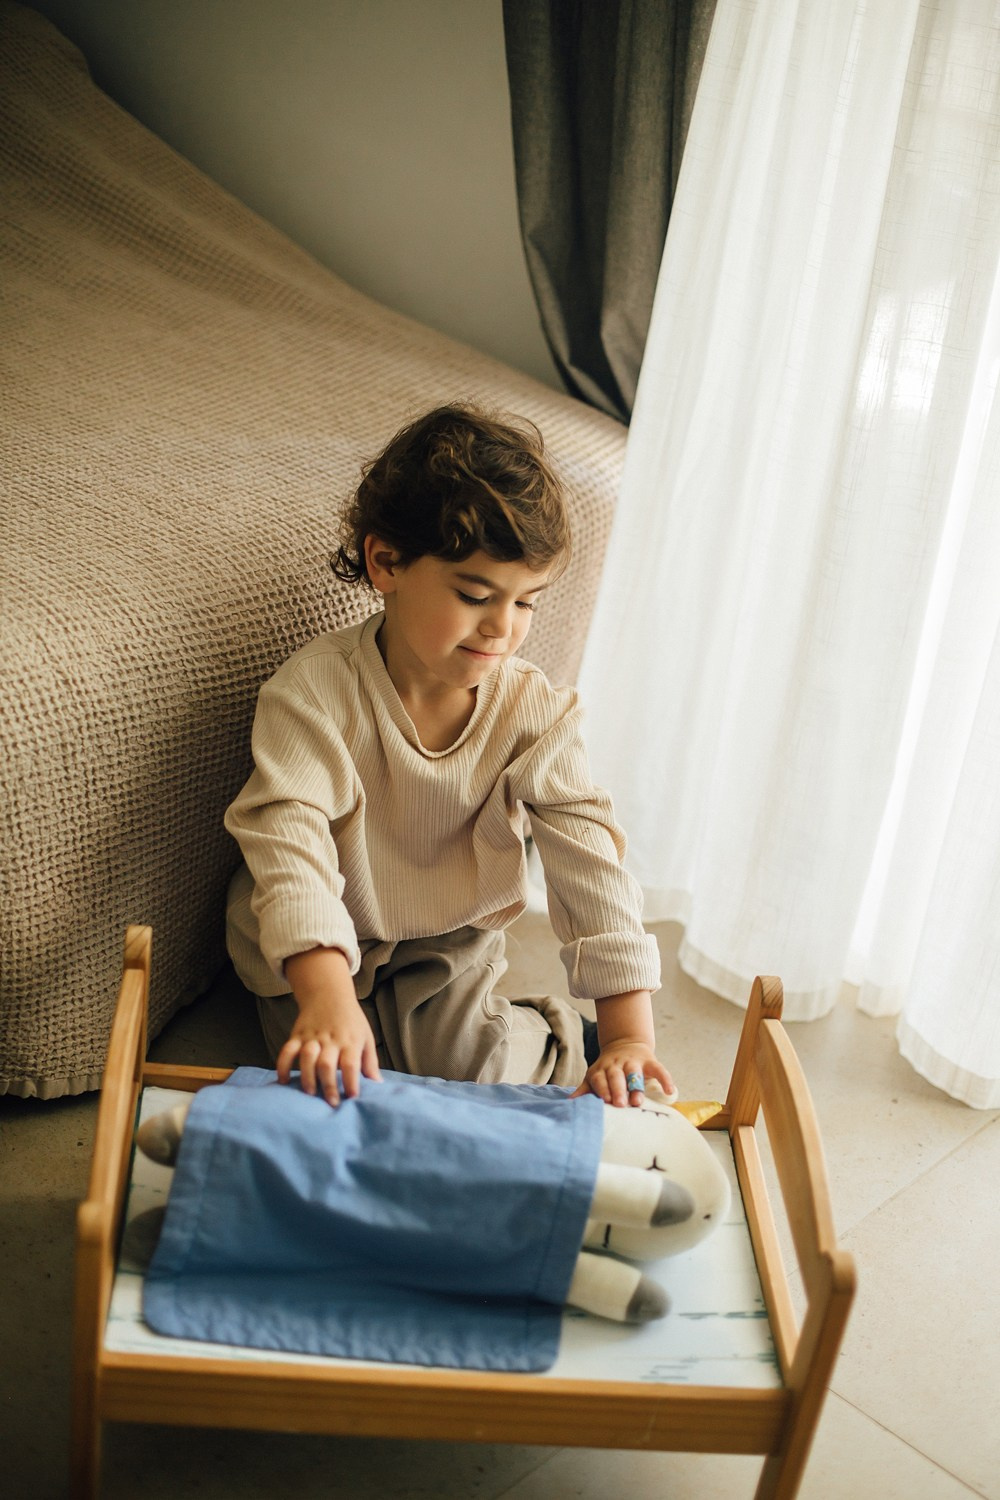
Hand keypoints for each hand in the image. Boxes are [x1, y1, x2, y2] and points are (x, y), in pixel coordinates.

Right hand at [280, 947, 381, 1105]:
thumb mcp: (366, 1037)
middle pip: (327, 1064)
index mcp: (350, 1040)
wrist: (329, 994)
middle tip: (331, 1103)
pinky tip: (283, 1080)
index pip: (351, 1063)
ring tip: (310, 1093)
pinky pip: (287, 1050)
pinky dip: (283, 1065)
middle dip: (328, 1085)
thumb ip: (370, 1062)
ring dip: (307, 1077)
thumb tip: (377, 1085)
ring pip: (307, 1058)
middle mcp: (331, 1039)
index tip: (353, 1097)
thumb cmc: (351, 1020)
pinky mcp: (297, 1035)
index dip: (351, 1081)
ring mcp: (312, 1037)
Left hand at [570, 1040, 674, 1108]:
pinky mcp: (649, 1061)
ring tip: (637, 1101)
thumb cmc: (609, 1069)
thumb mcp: (596, 1076)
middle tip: (620, 1104)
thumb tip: (570, 1103)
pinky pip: (658, 1069)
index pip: (600, 1079)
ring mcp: (633, 1061)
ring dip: (636, 1086)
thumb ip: (586, 1089)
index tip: (604, 1101)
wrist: (626, 1043)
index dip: (602, 1088)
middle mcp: (616, 1064)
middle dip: (617, 1090)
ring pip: (634, 1073)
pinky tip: (669, 1092)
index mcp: (601, 1069)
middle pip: (616, 1076)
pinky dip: (665, 1079)